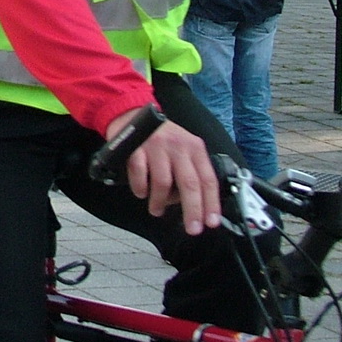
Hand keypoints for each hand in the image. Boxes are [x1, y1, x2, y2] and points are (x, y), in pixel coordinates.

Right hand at [105, 108, 220, 235]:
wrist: (131, 113)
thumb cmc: (160, 137)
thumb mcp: (183, 147)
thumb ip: (191, 170)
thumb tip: (197, 204)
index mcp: (194, 147)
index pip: (208, 179)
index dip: (211, 203)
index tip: (211, 222)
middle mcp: (178, 146)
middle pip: (190, 184)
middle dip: (192, 211)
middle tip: (192, 228)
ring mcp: (156, 146)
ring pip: (163, 183)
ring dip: (160, 202)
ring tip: (157, 210)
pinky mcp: (136, 148)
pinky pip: (140, 176)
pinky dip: (140, 189)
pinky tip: (141, 192)